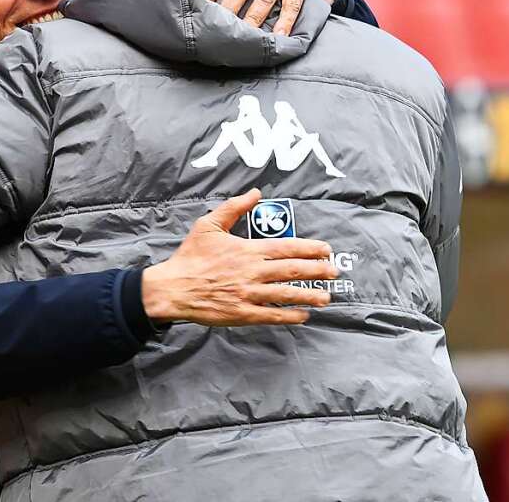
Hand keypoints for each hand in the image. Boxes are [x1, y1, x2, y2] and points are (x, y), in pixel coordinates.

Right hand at [141, 189, 336, 325]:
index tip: (326, 249)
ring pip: (286, 294)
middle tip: (334, 272)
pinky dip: (290, 316)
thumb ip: (234, 207)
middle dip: (317, 271)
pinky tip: (303, 315)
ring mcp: (249, 294)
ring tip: (326, 297)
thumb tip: (255, 192)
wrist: (174, 288)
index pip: (286, 247)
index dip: (309, 248)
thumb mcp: (208, 224)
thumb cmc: (190, 256)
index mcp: (247, 249)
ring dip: (309, 295)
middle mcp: (253, 272)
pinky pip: (272, 315)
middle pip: (293, 271)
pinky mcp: (243, 313)